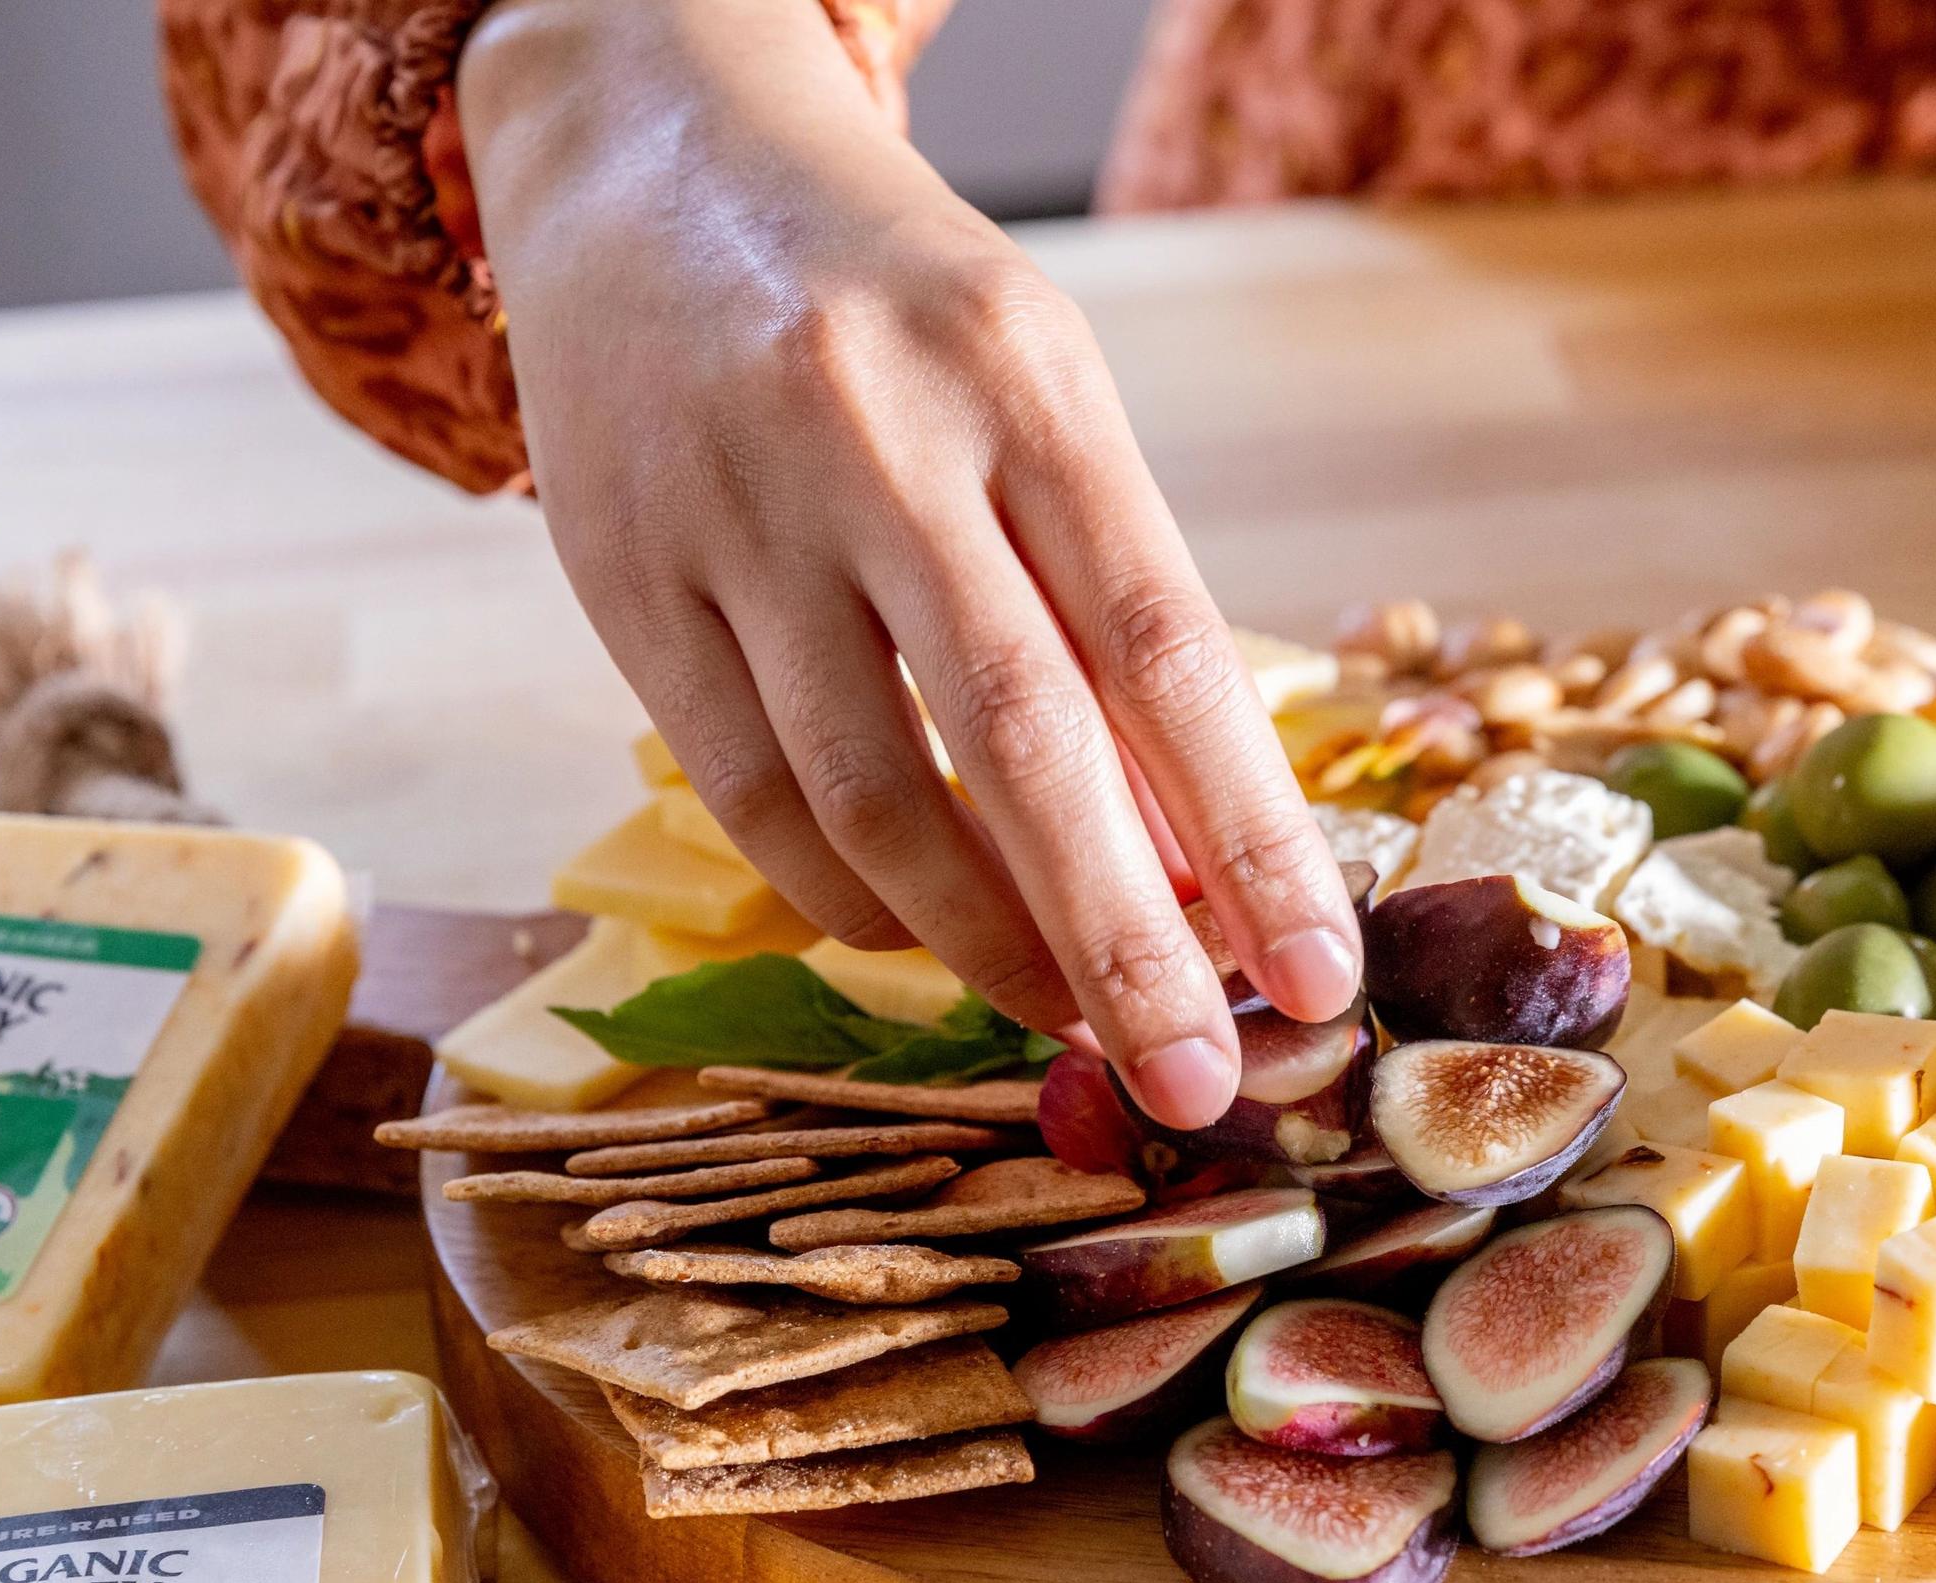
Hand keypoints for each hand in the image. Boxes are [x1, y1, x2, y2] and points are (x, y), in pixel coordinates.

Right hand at [458, 0, 1360, 1128]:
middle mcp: (877, 438)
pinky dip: (845, 895)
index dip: (1252, 838)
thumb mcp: (1037, 392)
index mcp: (1025, 381)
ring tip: (1067, 1021)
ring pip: (871, 798)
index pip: (1166, 651)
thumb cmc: (893, 306)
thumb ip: (1112, 600)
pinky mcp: (617, 571)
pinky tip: (915, 937)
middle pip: (1025, 747)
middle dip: (1127, 942)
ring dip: (983, 944)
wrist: (646, 149)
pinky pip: (747, 789)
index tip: (1317, 980)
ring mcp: (733, 508)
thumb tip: (1204, 856)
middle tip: (1198, 1080)